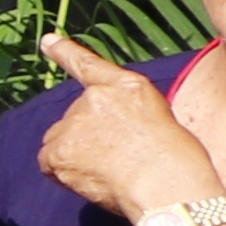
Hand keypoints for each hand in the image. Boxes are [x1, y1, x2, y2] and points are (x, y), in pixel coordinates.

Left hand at [35, 32, 225, 224]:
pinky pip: (49, 160)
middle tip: (118, 160)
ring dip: (75, 155)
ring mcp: (75, 120)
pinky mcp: (59, 147)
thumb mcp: (159, 121)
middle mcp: (97, 97)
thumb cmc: (177, 163)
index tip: (47, 40)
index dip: (66, 52)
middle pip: (75, 118)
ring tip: (111, 171)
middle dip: (87, 138)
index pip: (90, 67)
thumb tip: (101, 137)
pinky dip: (62, 171)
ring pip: (61, 140)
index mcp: (129, 87)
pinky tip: (90, 179)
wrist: (169, 185)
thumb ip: (124, 117)